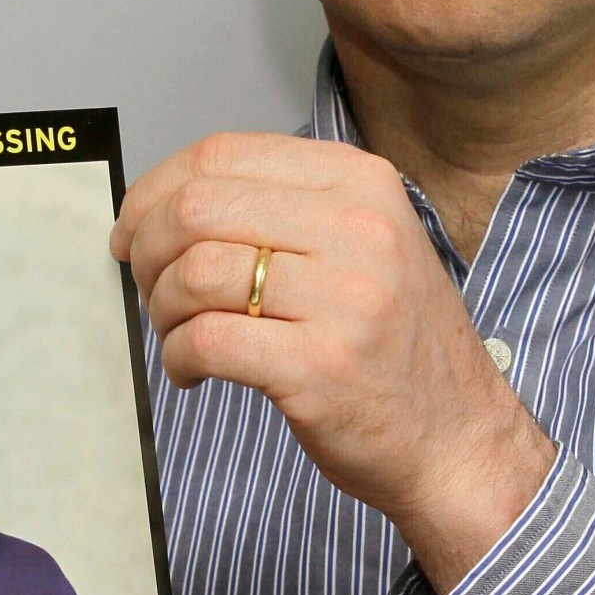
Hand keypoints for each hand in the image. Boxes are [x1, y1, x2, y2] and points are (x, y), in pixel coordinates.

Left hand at [112, 133, 554, 589]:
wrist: (459, 439)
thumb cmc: (396, 345)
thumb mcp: (365, 244)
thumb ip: (283, 211)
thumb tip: (167, 203)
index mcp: (361, 184)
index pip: (224, 154)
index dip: (156, 189)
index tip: (135, 226)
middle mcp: (358, 230)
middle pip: (198, 206)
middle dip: (148, 246)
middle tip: (145, 282)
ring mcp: (344, 300)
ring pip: (195, 273)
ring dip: (161, 306)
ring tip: (176, 332)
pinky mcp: (319, 368)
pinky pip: (207, 340)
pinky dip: (178, 356)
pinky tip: (191, 370)